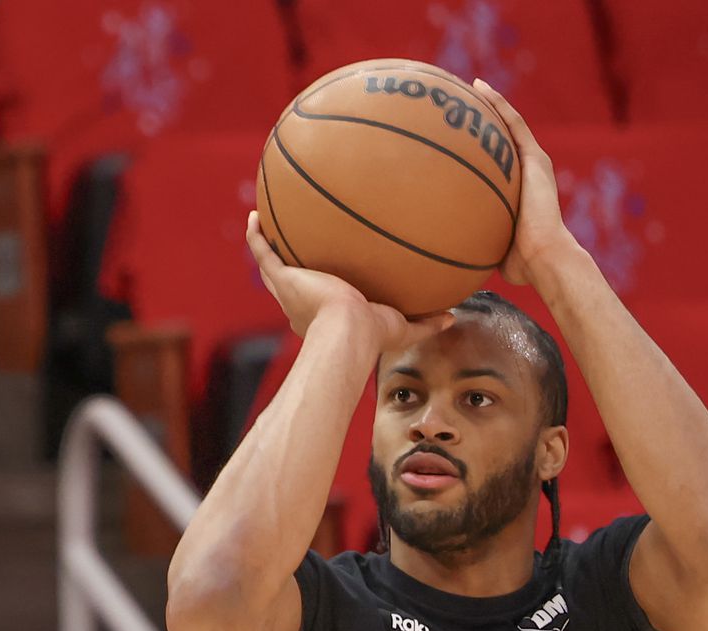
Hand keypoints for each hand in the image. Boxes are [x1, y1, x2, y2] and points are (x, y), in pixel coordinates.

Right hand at [246, 212, 453, 351]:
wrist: (348, 333)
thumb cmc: (371, 337)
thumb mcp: (404, 328)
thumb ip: (426, 324)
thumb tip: (453, 317)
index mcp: (323, 317)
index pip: (318, 302)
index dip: (318, 291)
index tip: (324, 280)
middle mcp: (301, 304)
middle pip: (291, 284)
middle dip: (290, 270)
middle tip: (292, 252)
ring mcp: (289, 290)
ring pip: (272, 267)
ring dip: (266, 246)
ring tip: (263, 224)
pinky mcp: (283, 279)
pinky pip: (263, 253)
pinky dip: (256, 235)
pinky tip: (255, 216)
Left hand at [472, 79, 578, 287]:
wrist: (544, 257)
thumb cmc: (521, 264)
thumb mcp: (492, 247)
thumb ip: (476, 242)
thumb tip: (450, 258)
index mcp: (519, 190)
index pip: (498, 162)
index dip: (480, 147)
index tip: (459, 135)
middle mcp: (528, 172)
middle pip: (503, 138)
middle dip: (484, 120)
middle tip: (460, 103)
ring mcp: (533, 162)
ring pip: (509, 123)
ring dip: (490, 103)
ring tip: (469, 85)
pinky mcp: (535, 157)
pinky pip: (513, 123)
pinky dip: (498, 104)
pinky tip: (479, 87)